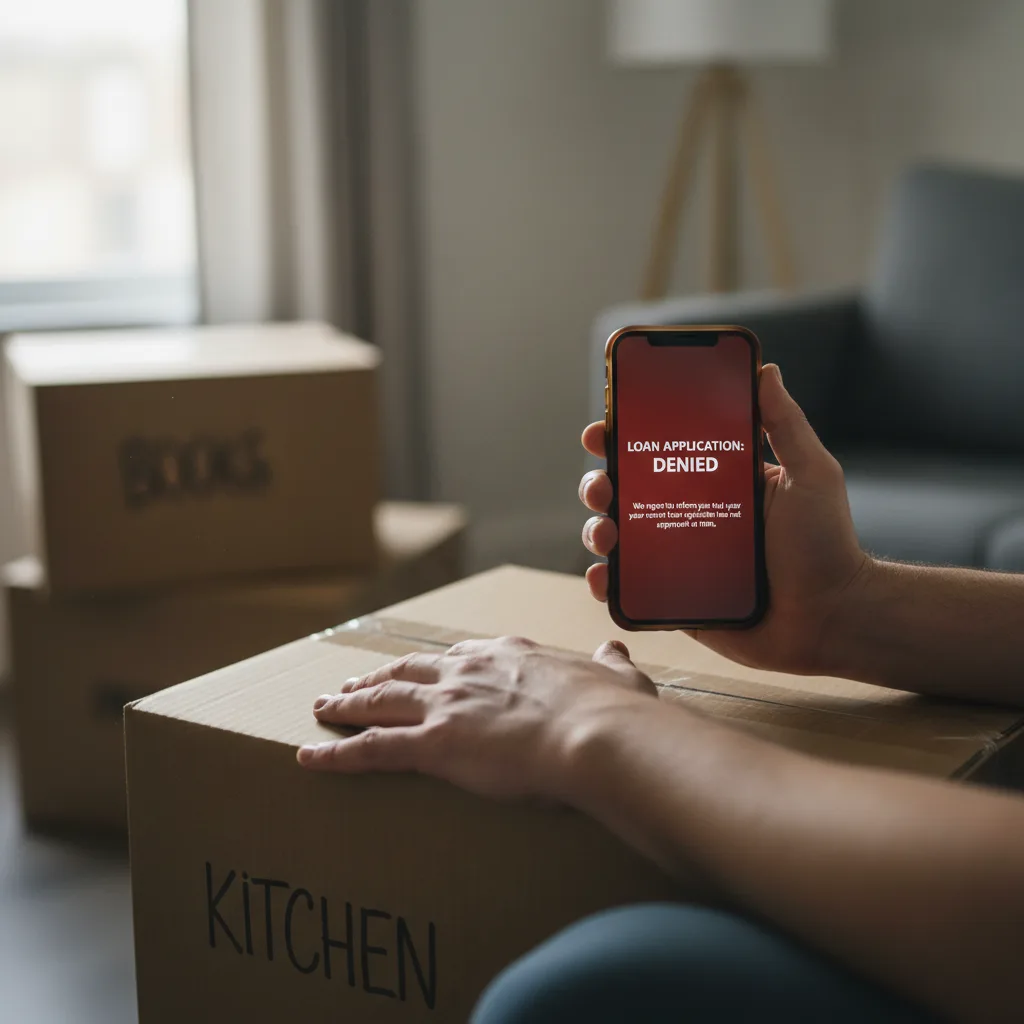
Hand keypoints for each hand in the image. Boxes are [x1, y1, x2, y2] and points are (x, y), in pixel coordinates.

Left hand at [296, 637, 653, 798]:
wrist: (597, 733)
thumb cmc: (613, 710)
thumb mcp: (617, 678)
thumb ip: (610, 664)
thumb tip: (614, 649)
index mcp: (509, 655)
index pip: (458, 655)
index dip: (432, 663)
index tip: (418, 667)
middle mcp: (468, 672)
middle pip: (409, 670)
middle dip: (378, 677)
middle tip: (353, 683)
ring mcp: (447, 706)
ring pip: (382, 701)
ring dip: (349, 703)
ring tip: (324, 706)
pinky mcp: (433, 745)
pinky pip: (371, 749)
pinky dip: (336, 753)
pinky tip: (308, 756)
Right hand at [579, 363, 870, 674]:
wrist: (831, 619)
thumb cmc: (827, 545)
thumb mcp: (811, 474)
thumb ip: (786, 424)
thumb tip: (766, 370)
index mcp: (716, 481)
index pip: (661, 451)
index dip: (624, 437)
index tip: (603, 429)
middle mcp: (691, 515)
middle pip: (628, 492)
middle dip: (599, 483)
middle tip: (601, 485)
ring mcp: (680, 558)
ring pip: (621, 538)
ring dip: (598, 530)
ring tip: (605, 533)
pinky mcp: (676, 598)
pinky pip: (631, 588)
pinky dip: (607, 582)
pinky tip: (602, 577)